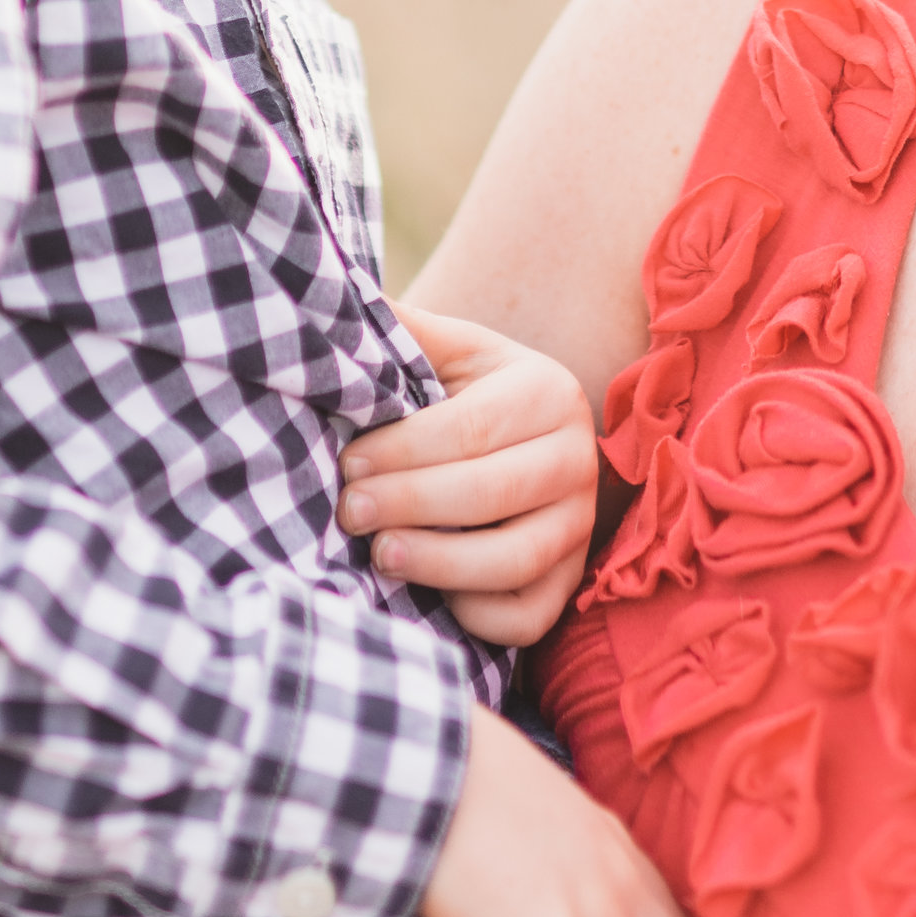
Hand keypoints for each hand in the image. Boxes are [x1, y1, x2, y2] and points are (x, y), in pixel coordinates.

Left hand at [341, 306, 599, 641]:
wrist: (522, 436)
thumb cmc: (468, 393)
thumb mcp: (448, 351)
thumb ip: (403, 330)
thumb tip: (334, 301)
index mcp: (548, 392)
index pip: (469, 430)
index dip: (400, 453)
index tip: (347, 464)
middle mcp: (578, 459)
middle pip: (493, 493)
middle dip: (411, 504)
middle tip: (349, 511)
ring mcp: (581, 526)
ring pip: (517, 559)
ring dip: (440, 563)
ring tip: (381, 555)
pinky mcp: (571, 581)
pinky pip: (532, 615)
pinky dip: (480, 614)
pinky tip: (433, 594)